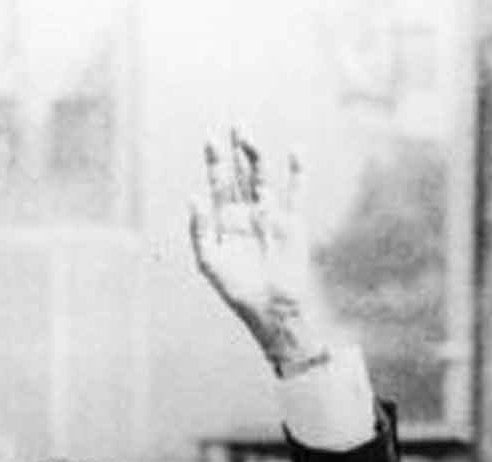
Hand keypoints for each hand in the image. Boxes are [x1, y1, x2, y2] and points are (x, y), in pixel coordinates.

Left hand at [188, 127, 332, 371]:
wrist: (270, 307)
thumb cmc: (236, 289)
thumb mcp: (209, 261)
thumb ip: (199, 229)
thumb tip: (193, 196)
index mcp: (225, 221)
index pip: (218, 184)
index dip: (214, 162)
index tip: (210, 139)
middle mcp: (247, 213)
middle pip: (241, 174)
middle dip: (236, 151)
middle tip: (234, 123)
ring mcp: (270, 215)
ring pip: (264, 178)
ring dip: (258, 157)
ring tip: (250, 136)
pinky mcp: (292, 222)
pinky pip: (296, 193)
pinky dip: (298, 173)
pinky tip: (296, 151)